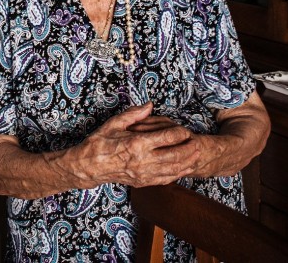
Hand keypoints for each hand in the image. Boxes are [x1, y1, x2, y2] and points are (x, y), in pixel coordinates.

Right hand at [66, 103, 197, 188]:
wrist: (89, 166)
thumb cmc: (99, 142)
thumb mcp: (114, 123)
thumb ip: (134, 114)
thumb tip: (150, 105)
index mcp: (137, 143)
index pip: (167, 138)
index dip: (180, 133)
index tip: (185, 129)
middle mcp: (143, 160)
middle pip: (175, 155)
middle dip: (189, 149)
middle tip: (198, 142)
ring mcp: (143, 173)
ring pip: (173, 169)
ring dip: (187, 162)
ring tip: (196, 155)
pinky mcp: (142, 182)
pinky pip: (165, 179)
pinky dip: (177, 174)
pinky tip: (184, 169)